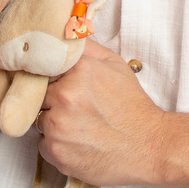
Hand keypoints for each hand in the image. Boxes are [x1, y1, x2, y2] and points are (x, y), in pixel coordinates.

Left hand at [37, 40, 165, 185]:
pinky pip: (44, 145)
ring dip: (55, 124)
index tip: (60, 86)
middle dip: (54, 102)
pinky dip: (57, 145)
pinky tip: (79, 142)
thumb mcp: (115, 66)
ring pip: (40, 121)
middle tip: (77, 109)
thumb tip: (65, 36)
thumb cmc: (132, 107)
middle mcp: (64, 97)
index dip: (53, 80)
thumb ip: (86, 48)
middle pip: (39, 96)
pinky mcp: (56, 152)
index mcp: (77, 71)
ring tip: (80, 127)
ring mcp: (58, 126)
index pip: (44, 70)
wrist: (148, 146)